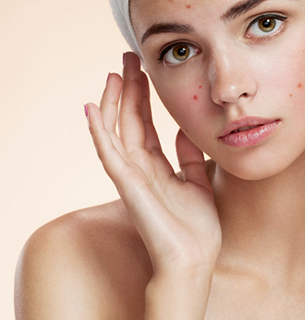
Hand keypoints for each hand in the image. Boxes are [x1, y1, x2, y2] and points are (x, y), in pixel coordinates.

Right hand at [85, 52, 220, 274]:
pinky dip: (99, 132)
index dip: (144, 99)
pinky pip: (109, 154)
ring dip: (114, 102)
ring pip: (117, 132)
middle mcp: (141, 169)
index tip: (144, 71)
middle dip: (129, 90)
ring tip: (114, 73)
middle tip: (128, 59)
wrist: (194, 260)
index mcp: (158, 169)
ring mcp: (131, 177)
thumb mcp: (198, 183)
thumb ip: (189, 158)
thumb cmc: (197, 229)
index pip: (146, 126)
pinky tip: (92, 108)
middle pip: (130, 122)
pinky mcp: (128, 186)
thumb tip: (184, 130)